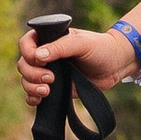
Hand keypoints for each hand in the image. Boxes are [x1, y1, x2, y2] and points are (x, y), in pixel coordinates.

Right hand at [18, 22, 138, 108]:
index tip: (40, 61)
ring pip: (27, 80)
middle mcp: (46, 55)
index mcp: (50, 39)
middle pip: (24, 64)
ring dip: (31, 87)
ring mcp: (49, 72)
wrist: (116, 65)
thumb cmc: (101, 48)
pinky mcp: (55, 88)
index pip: (26, 44)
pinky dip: (32, 98)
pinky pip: (34, 94)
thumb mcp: (81, 43)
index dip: (28, 53)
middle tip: (51, 78)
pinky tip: (39, 100)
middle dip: (32, 74)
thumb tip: (38, 56)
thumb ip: (60, 47)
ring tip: (47, 91)